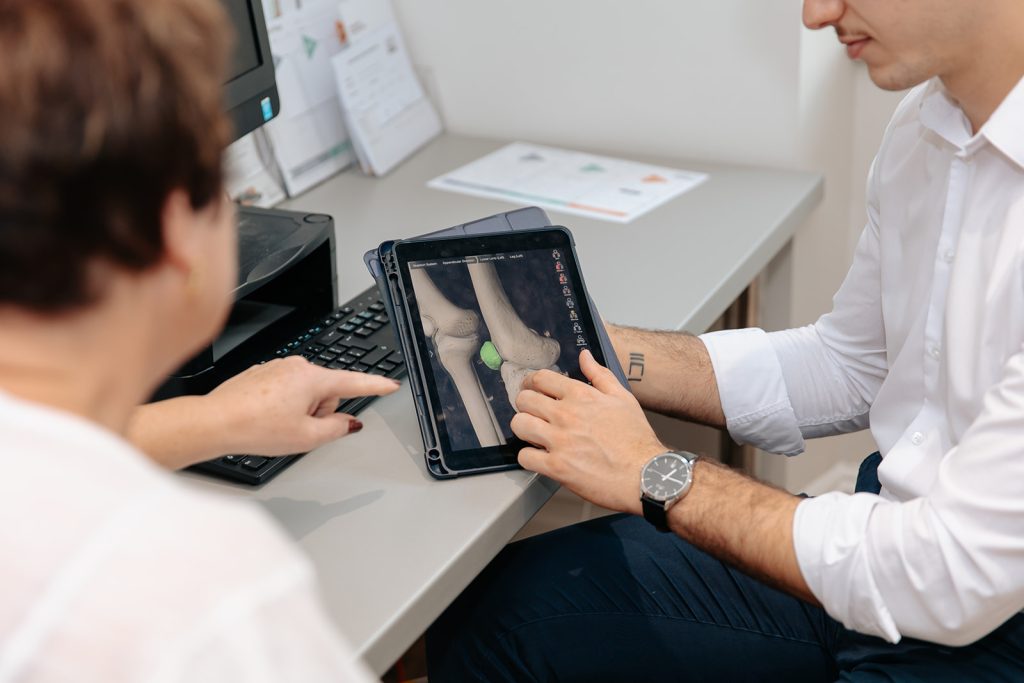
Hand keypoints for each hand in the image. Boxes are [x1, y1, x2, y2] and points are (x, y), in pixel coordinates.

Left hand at [206, 356, 400, 455]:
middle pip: (326, 393)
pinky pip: (285, 391)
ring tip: (276, 425)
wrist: (216, 421)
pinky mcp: (263, 374)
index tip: (391, 384)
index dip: (376, 386)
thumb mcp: (306, 438)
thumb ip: (336, 429)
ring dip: (299, 410)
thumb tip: (347, 422)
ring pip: (305, 393)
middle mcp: (296, 367)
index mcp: (312, 379)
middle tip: (297, 430)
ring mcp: (278, 368)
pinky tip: (266, 418)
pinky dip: (281, 406)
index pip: (354, 383)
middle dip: (318, 412)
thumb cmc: (255, 427)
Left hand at [512, 349, 664, 514]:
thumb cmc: (637, 440)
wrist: (646, 475)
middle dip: (525, 405)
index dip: (531, 383)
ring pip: (519, 425)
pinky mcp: (557, 467)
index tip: (531, 389)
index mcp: (581, 396)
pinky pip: (525, 457)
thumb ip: (600, 375)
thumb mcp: (622, 398)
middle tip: (532, 413)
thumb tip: (585, 357)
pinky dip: (528, 458)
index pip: (540, 378)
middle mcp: (567, 415)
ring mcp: (560, 441)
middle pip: (524, 400)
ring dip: (524, 429)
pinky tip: (539, 457)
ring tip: (534, 434)